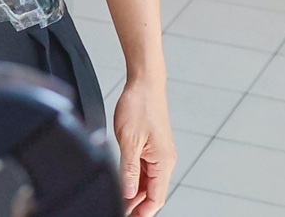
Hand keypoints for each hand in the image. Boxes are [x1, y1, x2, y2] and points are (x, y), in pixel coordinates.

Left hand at [114, 79, 176, 215]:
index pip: (156, 198)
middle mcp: (165, 160)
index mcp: (163, 161)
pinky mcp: (153, 146)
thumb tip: (127, 194)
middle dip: (137, 204)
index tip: (127, 216)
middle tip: (120, 210)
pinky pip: (145, 168)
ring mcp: (159, 153)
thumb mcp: (129, 141)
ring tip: (119, 199)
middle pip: (152, 192)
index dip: (141, 212)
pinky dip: (135, 177)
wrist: (144, 83)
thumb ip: (129, 170)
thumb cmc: (140, 105)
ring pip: (148, 181)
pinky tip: (124, 181)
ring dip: (135, 192)